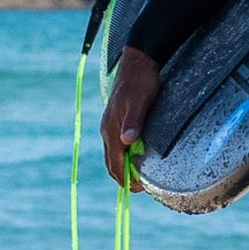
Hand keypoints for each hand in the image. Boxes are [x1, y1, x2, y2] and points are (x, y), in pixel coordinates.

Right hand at [101, 47, 162, 186]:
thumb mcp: (140, 102)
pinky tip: (136, 155)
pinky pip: (116, 145)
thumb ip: (133, 121)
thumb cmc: (141, 81)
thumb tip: (127, 141)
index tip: (139, 188)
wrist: (138, 61)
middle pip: (111, 162)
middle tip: (140, 188)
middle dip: (123, 177)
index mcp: (111, 128)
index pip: (115, 162)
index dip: (126, 178)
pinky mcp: (117, 120)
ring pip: (113, 154)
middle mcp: (107, 129)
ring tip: (139, 176)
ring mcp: (110, 125)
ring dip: (123, 167)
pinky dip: (124, 156)